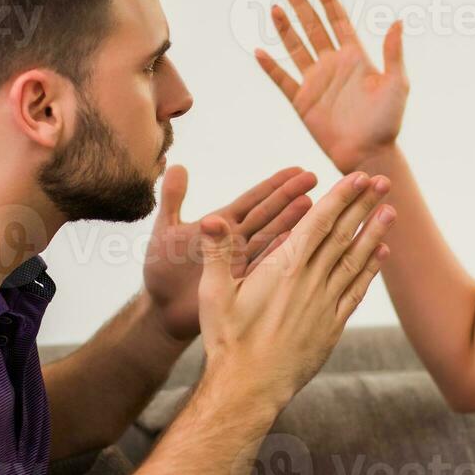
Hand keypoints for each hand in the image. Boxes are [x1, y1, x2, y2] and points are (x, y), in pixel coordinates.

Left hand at [143, 164, 317, 340]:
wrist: (161, 310)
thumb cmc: (161, 270)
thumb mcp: (165, 230)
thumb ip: (172, 198)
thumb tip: (175, 164)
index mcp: (221, 224)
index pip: (253, 199)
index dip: (274, 185)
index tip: (297, 170)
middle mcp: (237, 242)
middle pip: (268, 214)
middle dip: (290, 196)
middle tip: (314, 178)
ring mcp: (242, 263)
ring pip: (271, 239)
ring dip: (290, 223)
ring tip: (311, 205)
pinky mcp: (241, 285)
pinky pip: (263, 268)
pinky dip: (279, 256)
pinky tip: (298, 243)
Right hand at [198, 171, 394, 408]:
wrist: (249, 387)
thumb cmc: (227, 340)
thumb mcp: (214, 294)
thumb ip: (217, 253)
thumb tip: (212, 218)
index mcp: (284, 268)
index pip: (318, 223)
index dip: (340, 198)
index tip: (357, 177)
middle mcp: (310, 282)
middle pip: (342, 236)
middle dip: (363, 206)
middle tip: (382, 181)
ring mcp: (324, 305)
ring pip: (355, 261)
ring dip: (374, 233)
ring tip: (390, 210)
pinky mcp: (331, 327)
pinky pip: (356, 292)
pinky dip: (370, 270)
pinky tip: (381, 254)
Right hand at [255, 0, 408, 172]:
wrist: (369, 152)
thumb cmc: (387, 121)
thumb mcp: (396, 84)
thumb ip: (393, 53)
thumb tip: (398, 21)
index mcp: (355, 57)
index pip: (338, 21)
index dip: (328, 0)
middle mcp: (332, 65)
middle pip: (313, 27)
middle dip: (301, 5)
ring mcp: (316, 82)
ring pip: (296, 48)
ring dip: (284, 29)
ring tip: (274, 8)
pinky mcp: (302, 101)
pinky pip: (282, 80)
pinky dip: (271, 68)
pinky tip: (259, 52)